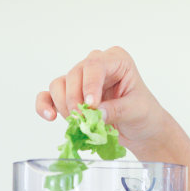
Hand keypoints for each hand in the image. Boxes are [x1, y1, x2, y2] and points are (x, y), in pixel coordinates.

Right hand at [36, 46, 166, 148]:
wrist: (142, 129)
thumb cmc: (144, 114)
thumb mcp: (137, 110)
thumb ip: (116, 110)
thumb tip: (95, 113)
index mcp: (116, 60)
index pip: (95, 64)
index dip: (89, 84)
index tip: (91, 105)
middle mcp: (96, 66)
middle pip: (74, 74)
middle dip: (75, 99)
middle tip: (83, 119)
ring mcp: (80, 80)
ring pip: (59, 84)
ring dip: (63, 105)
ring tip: (77, 122)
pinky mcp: (69, 96)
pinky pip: (49, 96)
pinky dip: (45, 105)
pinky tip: (49, 116)